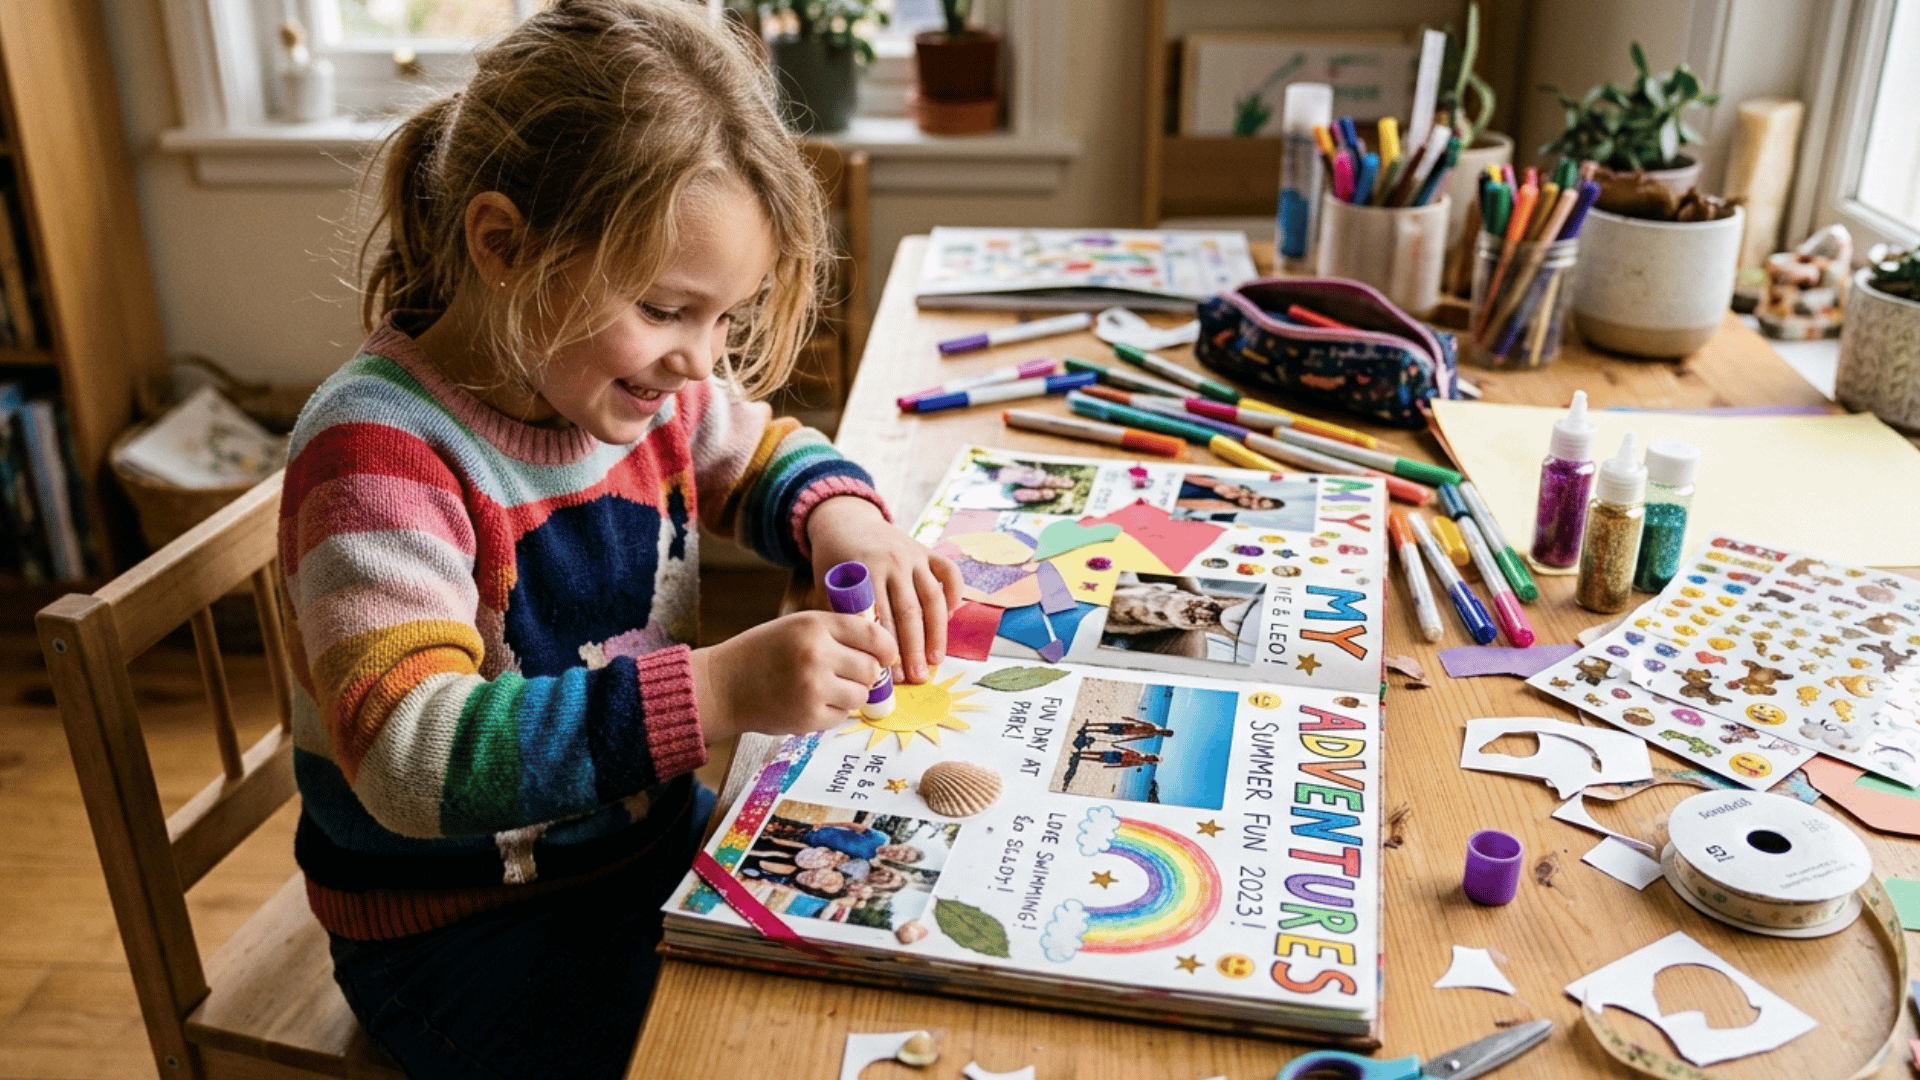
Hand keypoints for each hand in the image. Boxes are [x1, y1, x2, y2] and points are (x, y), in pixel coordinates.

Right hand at [691, 610, 897, 742]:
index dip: (886, 647)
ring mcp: (813, 688)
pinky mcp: (809, 717)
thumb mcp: (797, 626)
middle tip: (847, 674)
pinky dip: (833, 711)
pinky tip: (811, 702)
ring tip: (826, 688)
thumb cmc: (762, 653)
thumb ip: (836, 631)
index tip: (886, 655)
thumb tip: (882, 646)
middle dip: (865, 673)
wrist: (723, 686)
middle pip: (871, 668)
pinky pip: (842, 715)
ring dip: (850, 694)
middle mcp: (816, 654)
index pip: (872, 634)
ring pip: (861, 694)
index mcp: (815, 625)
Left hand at [805, 496, 962, 683]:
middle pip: (910, 612)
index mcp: (866, 570)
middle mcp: (893, 561)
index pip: (881, 617)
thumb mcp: (829, 584)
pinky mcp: (927, 551)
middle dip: (915, 649)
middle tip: (918, 677)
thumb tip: (861, 657)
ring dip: (937, 632)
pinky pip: (949, 573)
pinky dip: (954, 594)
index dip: (888, 648)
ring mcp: (914, 555)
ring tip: (936, 660)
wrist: (845, 520)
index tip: (892, 674)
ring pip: (932, 598)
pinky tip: (951, 618)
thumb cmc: (834, 560)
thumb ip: (844, 614)